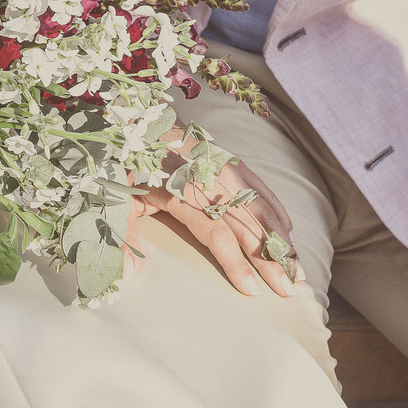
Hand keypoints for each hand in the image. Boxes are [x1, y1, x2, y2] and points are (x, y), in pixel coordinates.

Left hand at [131, 131, 298, 297]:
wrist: (128, 118)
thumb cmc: (118, 164)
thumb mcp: (111, 200)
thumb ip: (121, 236)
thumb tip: (130, 274)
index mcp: (177, 189)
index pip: (214, 230)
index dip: (234, 260)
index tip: (252, 289)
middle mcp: (204, 176)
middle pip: (245, 220)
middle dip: (269, 256)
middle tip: (288, 289)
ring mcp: (217, 164)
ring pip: (256, 202)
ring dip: (279, 235)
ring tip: (296, 267)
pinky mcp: (222, 157)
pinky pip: (255, 182)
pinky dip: (274, 206)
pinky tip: (288, 229)